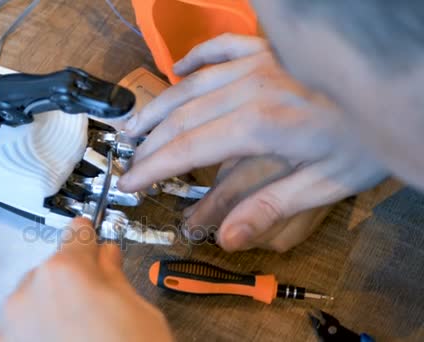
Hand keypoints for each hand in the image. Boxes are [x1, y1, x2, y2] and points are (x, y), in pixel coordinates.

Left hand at [0, 218, 173, 341]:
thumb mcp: (139, 312)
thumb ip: (115, 276)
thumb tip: (107, 257)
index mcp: (65, 272)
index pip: (76, 234)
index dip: (90, 237)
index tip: (92, 240)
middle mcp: (29, 292)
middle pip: (53, 268)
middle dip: (74, 280)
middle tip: (99, 304)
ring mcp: (12, 326)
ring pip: (34, 297)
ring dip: (52, 305)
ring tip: (81, 333)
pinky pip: (19, 328)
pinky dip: (36, 331)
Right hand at [118, 34, 387, 251]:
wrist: (400, 88)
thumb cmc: (369, 136)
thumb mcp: (326, 182)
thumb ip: (271, 208)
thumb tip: (226, 238)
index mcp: (261, 124)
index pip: (188, 148)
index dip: (152, 167)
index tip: (129, 181)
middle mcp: (250, 88)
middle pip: (181, 116)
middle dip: (149, 142)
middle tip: (127, 161)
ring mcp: (259, 63)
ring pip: (190, 84)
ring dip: (157, 105)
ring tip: (132, 125)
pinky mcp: (270, 51)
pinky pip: (221, 48)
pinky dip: (195, 59)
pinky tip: (177, 71)